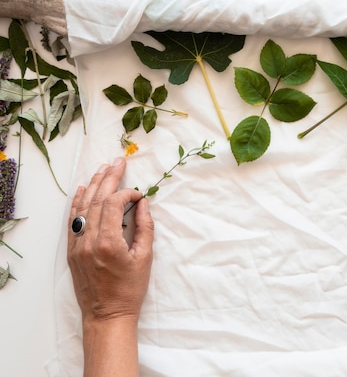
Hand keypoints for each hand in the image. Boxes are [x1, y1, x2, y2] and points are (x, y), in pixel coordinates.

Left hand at [67, 157, 153, 324]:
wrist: (107, 315)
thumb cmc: (130, 289)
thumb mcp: (145, 258)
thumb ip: (145, 228)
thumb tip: (143, 204)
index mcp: (108, 242)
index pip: (114, 204)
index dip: (127, 194)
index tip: (140, 195)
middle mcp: (89, 241)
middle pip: (98, 200)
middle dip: (109, 178)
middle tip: (119, 161)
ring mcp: (77, 245)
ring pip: (83, 207)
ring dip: (93, 185)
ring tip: (103, 168)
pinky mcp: (72, 251)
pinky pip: (73, 221)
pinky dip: (78, 203)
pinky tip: (83, 190)